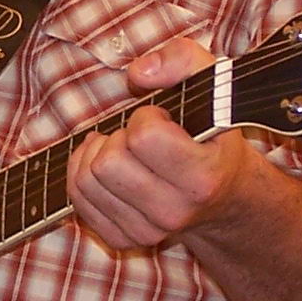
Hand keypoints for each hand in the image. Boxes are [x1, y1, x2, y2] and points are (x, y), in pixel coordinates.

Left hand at [66, 38, 256, 251]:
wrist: (223, 198)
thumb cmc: (213, 136)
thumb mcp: (215, 88)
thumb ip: (182, 60)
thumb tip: (137, 74)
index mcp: (203, 177)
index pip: (144, 137)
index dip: (145, 117)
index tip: (160, 119)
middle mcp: (175, 211)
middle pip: (107, 163)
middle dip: (117, 137)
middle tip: (137, 136)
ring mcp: (148, 232)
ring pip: (86, 181)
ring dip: (97, 153)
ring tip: (121, 149)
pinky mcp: (124, 240)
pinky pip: (77, 200)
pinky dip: (82, 175)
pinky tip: (106, 167)